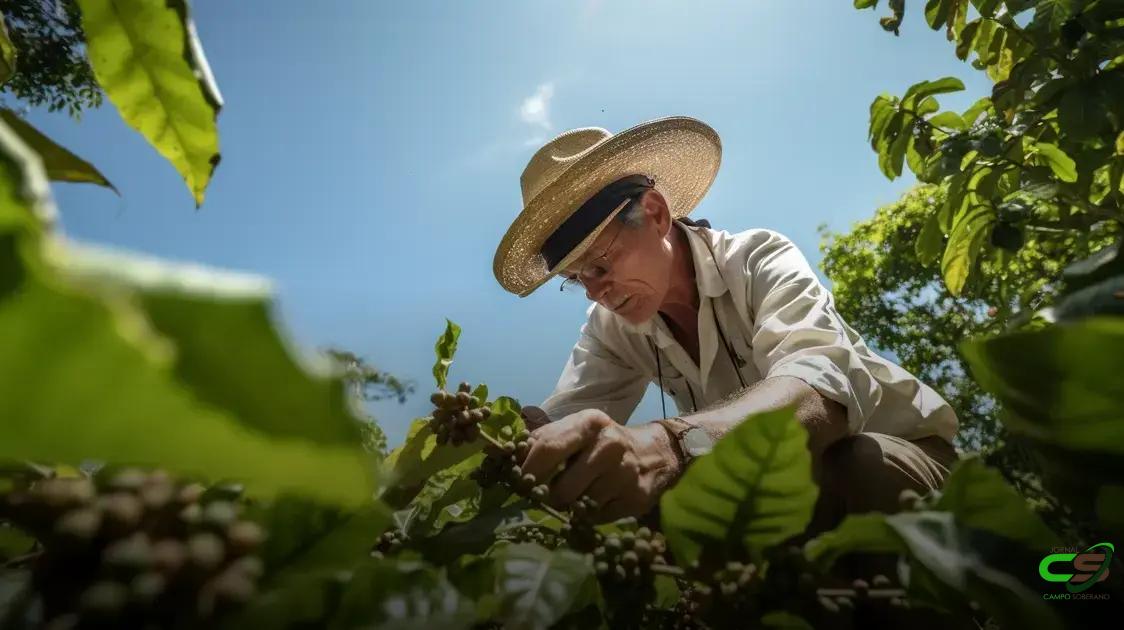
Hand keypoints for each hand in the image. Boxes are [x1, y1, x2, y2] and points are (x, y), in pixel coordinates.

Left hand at [519, 408, 681, 521]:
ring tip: (576, 495)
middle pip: (562, 488)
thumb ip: (538, 441)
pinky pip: (597, 518)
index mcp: (588, 423)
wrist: (653, 454)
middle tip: (544, 497)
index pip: (546, 448)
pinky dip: (590, 515)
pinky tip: (597, 500)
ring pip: (579, 506)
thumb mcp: (573, 431)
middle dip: (548, 498)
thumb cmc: (599, 444)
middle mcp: (609, 445)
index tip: (519, 484)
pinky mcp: (635, 498)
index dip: (527, 471)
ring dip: (571, 506)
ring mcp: (625, 473)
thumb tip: (496, 454)